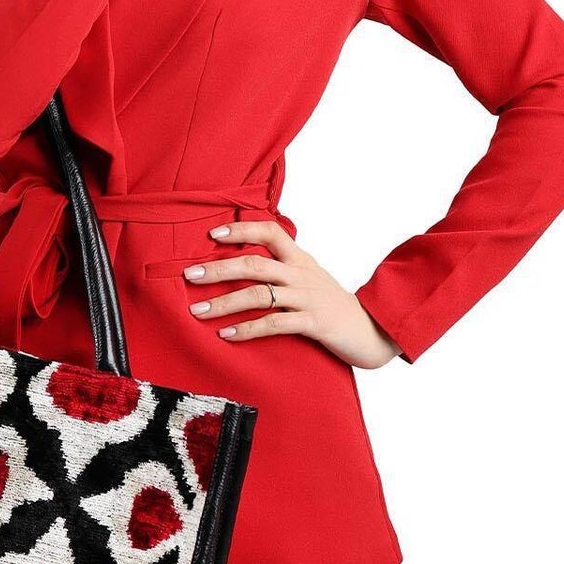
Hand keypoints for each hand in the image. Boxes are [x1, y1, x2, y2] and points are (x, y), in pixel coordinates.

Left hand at [180, 219, 404, 369]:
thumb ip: (283, 268)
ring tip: (198, 310)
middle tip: (190, 275)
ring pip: (259, 294)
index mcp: (301, 259)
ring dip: (224, 302)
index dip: (241, 229)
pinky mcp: (314, 324)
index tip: (212, 234)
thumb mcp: (310, 278)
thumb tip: (245, 262)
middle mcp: (302, 274)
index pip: (271, 231)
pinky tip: (227, 334)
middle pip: (255, 264)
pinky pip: (274, 324)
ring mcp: (308, 298)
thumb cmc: (333, 305)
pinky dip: (247, 329)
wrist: (373, 331)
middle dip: (219, 268)